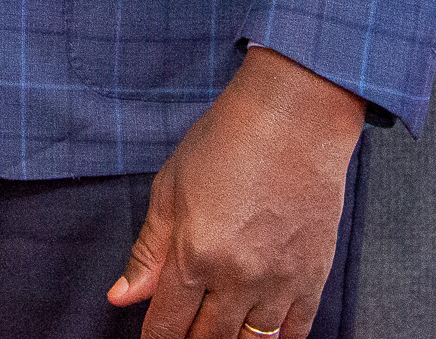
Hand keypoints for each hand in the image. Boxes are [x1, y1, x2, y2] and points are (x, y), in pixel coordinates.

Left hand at [105, 45, 364, 338]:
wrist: (295, 119)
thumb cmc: (227, 142)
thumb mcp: (169, 189)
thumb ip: (147, 251)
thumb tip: (121, 297)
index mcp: (194, 255)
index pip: (167, 326)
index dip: (155, 338)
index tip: (152, 337)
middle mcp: (237, 278)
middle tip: (183, 331)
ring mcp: (279, 282)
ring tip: (217, 329)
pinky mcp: (314, 278)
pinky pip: (294, 332)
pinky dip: (275, 338)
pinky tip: (258, 329)